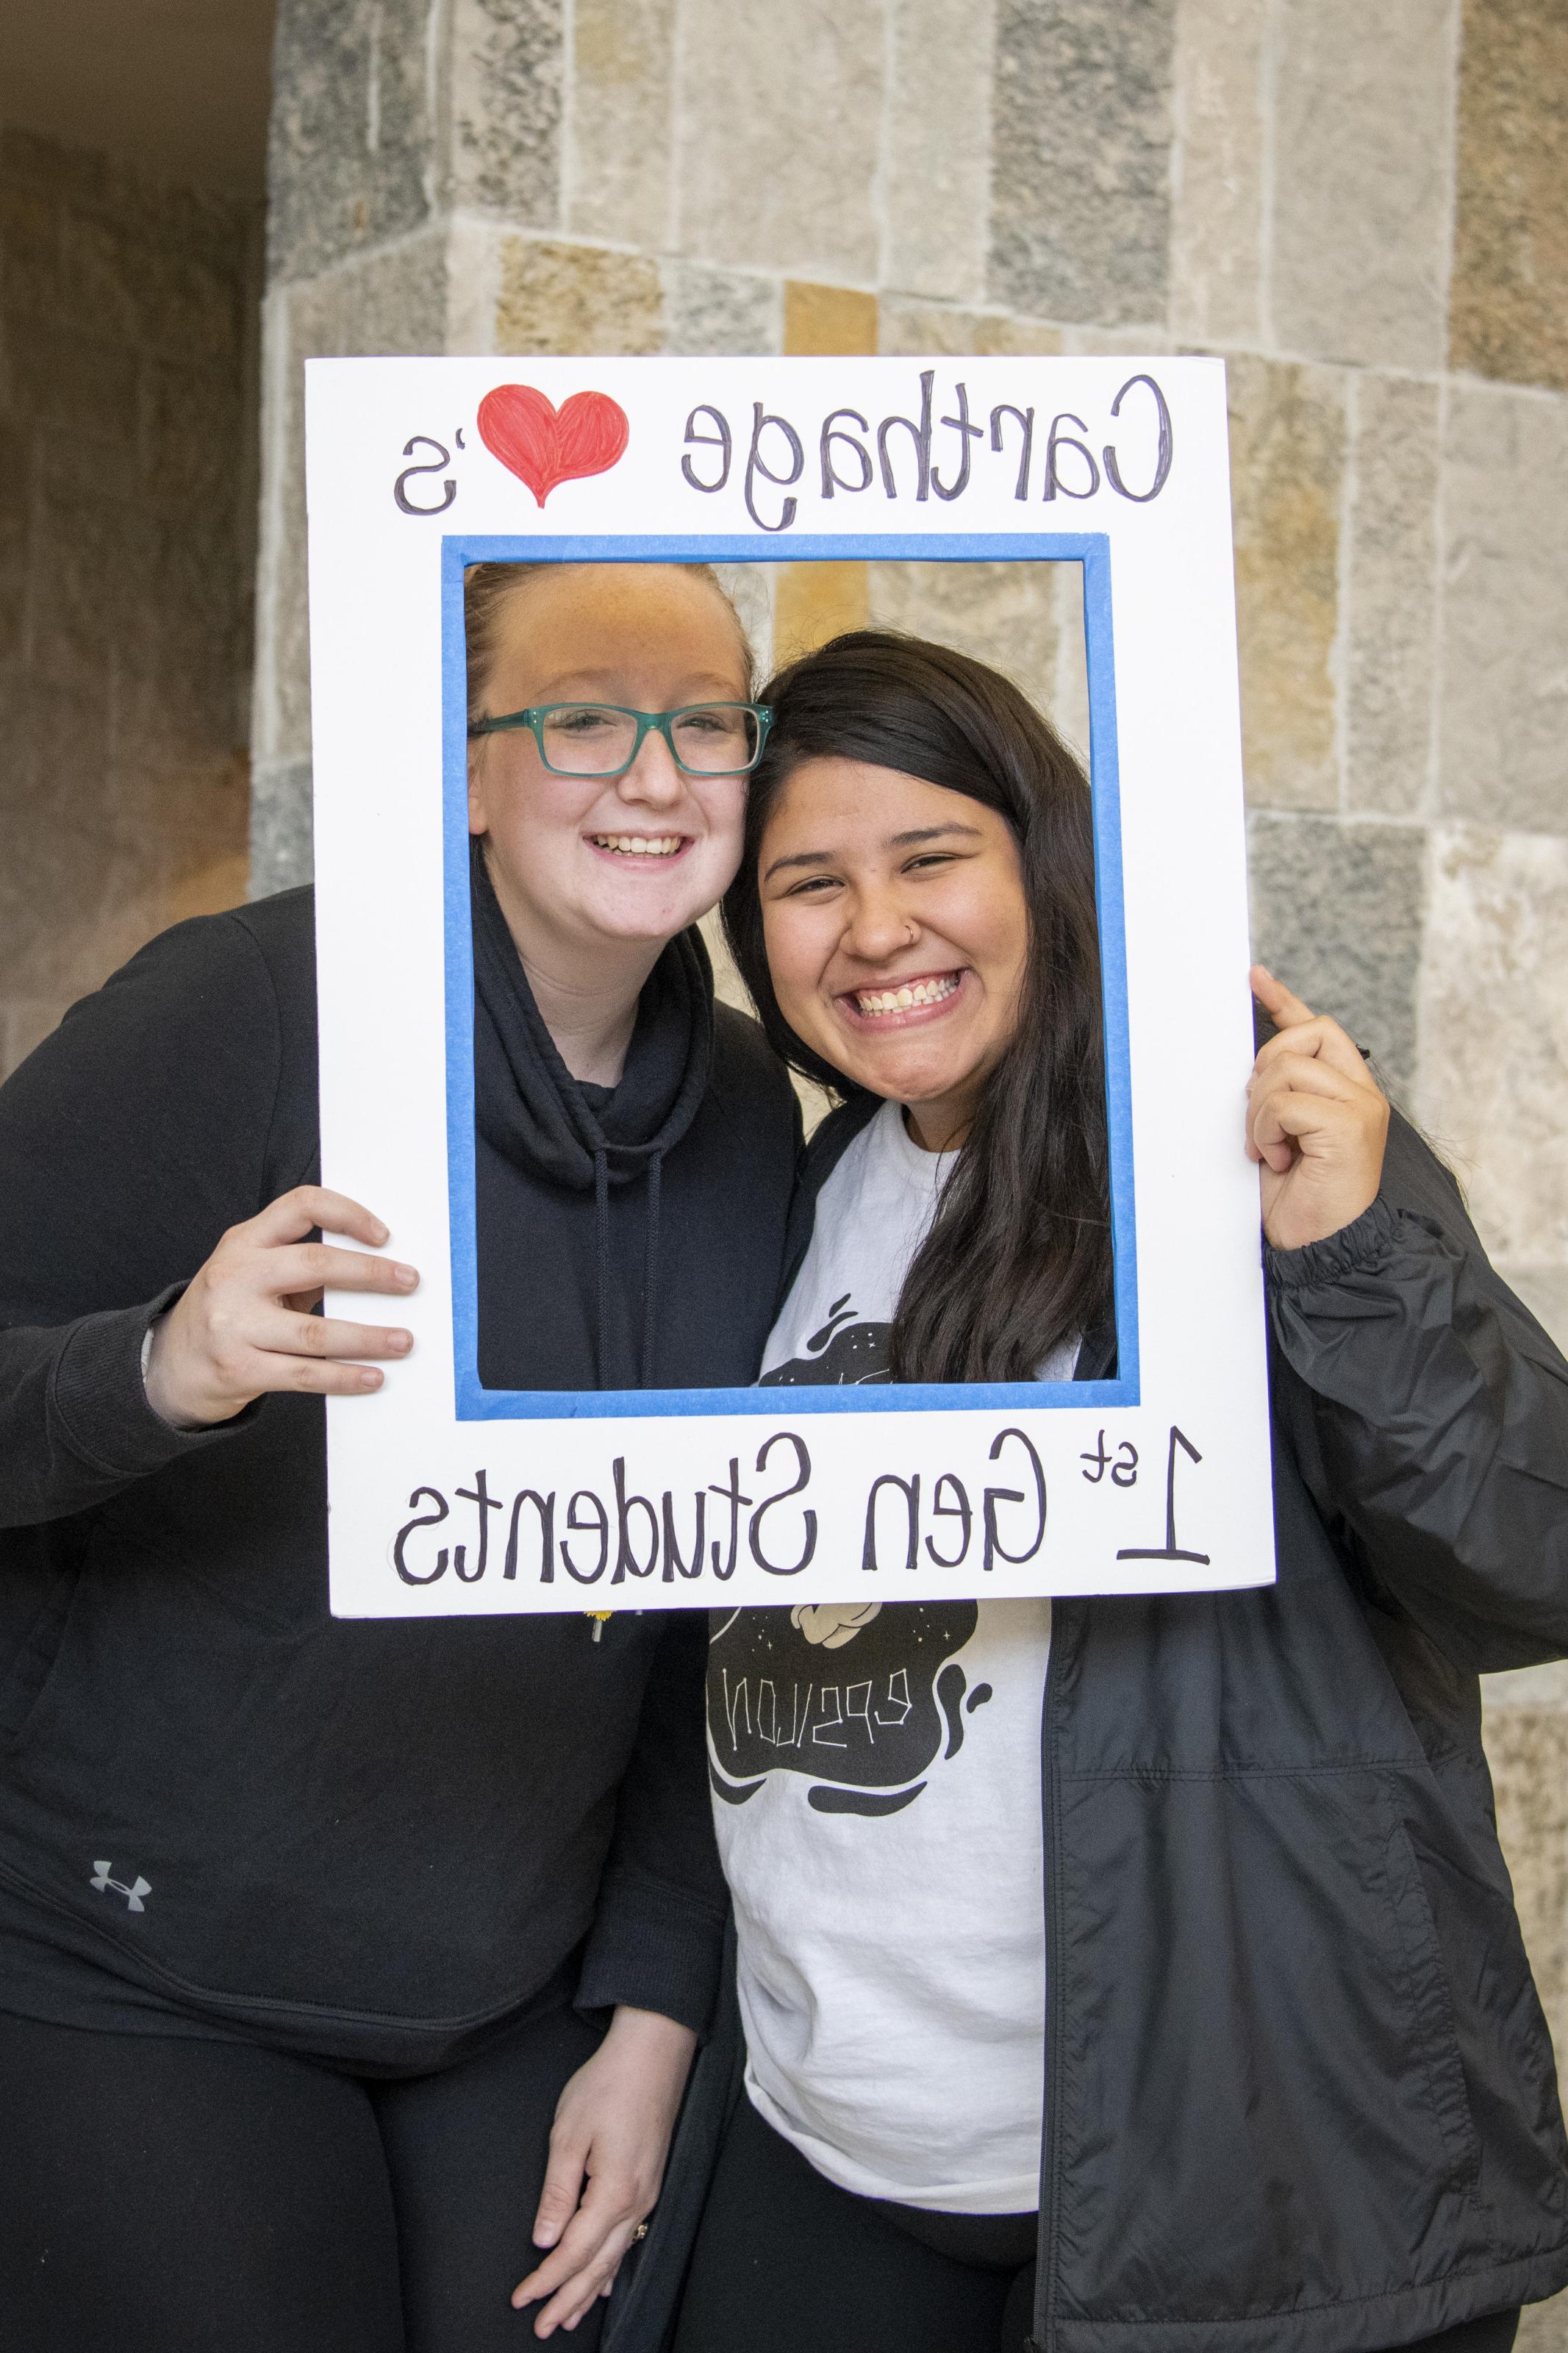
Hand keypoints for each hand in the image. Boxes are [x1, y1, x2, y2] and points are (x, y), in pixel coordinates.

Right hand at [143, 1186, 418, 1427]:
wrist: (170, 1366)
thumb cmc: (230, 1312)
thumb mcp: (251, 1272)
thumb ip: (299, 1262)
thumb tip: (378, 1268)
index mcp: (243, 1241)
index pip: (300, 1205)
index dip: (347, 1213)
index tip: (384, 1234)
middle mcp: (235, 1275)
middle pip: (315, 1264)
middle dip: (371, 1273)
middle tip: (410, 1282)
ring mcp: (233, 1324)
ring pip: (316, 1331)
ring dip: (368, 1338)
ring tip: (403, 1341)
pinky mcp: (238, 1369)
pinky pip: (305, 1374)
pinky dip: (345, 1377)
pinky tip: (373, 1377)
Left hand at [513, 2006, 696, 2337]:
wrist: (653, 2051)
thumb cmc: (608, 2085)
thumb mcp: (569, 2134)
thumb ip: (557, 2192)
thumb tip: (545, 2240)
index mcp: (614, 2192)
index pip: (574, 2253)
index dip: (546, 2281)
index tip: (521, 2300)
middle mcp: (637, 2201)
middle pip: (598, 2265)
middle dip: (568, 2299)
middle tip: (542, 2328)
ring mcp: (648, 2193)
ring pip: (617, 2256)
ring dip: (590, 2289)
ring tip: (569, 2316)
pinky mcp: (650, 2181)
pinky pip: (630, 2237)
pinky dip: (612, 2265)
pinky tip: (605, 2278)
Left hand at [1247, 968, 1389, 1250]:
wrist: (1321, 1246)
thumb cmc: (1299, 1199)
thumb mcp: (1279, 1136)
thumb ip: (1276, 1097)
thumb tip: (1248, 1067)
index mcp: (1346, 1091)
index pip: (1318, 1030)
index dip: (1285, 1001)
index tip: (1254, 978)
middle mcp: (1361, 1093)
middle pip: (1304, 1036)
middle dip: (1265, 1070)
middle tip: (1260, 1121)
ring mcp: (1361, 1107)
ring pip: (1287, 1070)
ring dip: (1260, 1112)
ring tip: (1268, 1149)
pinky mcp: (1350, 1126)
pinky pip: (1285, 1103)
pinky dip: (1266, 1131)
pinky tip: (1277, 1159)